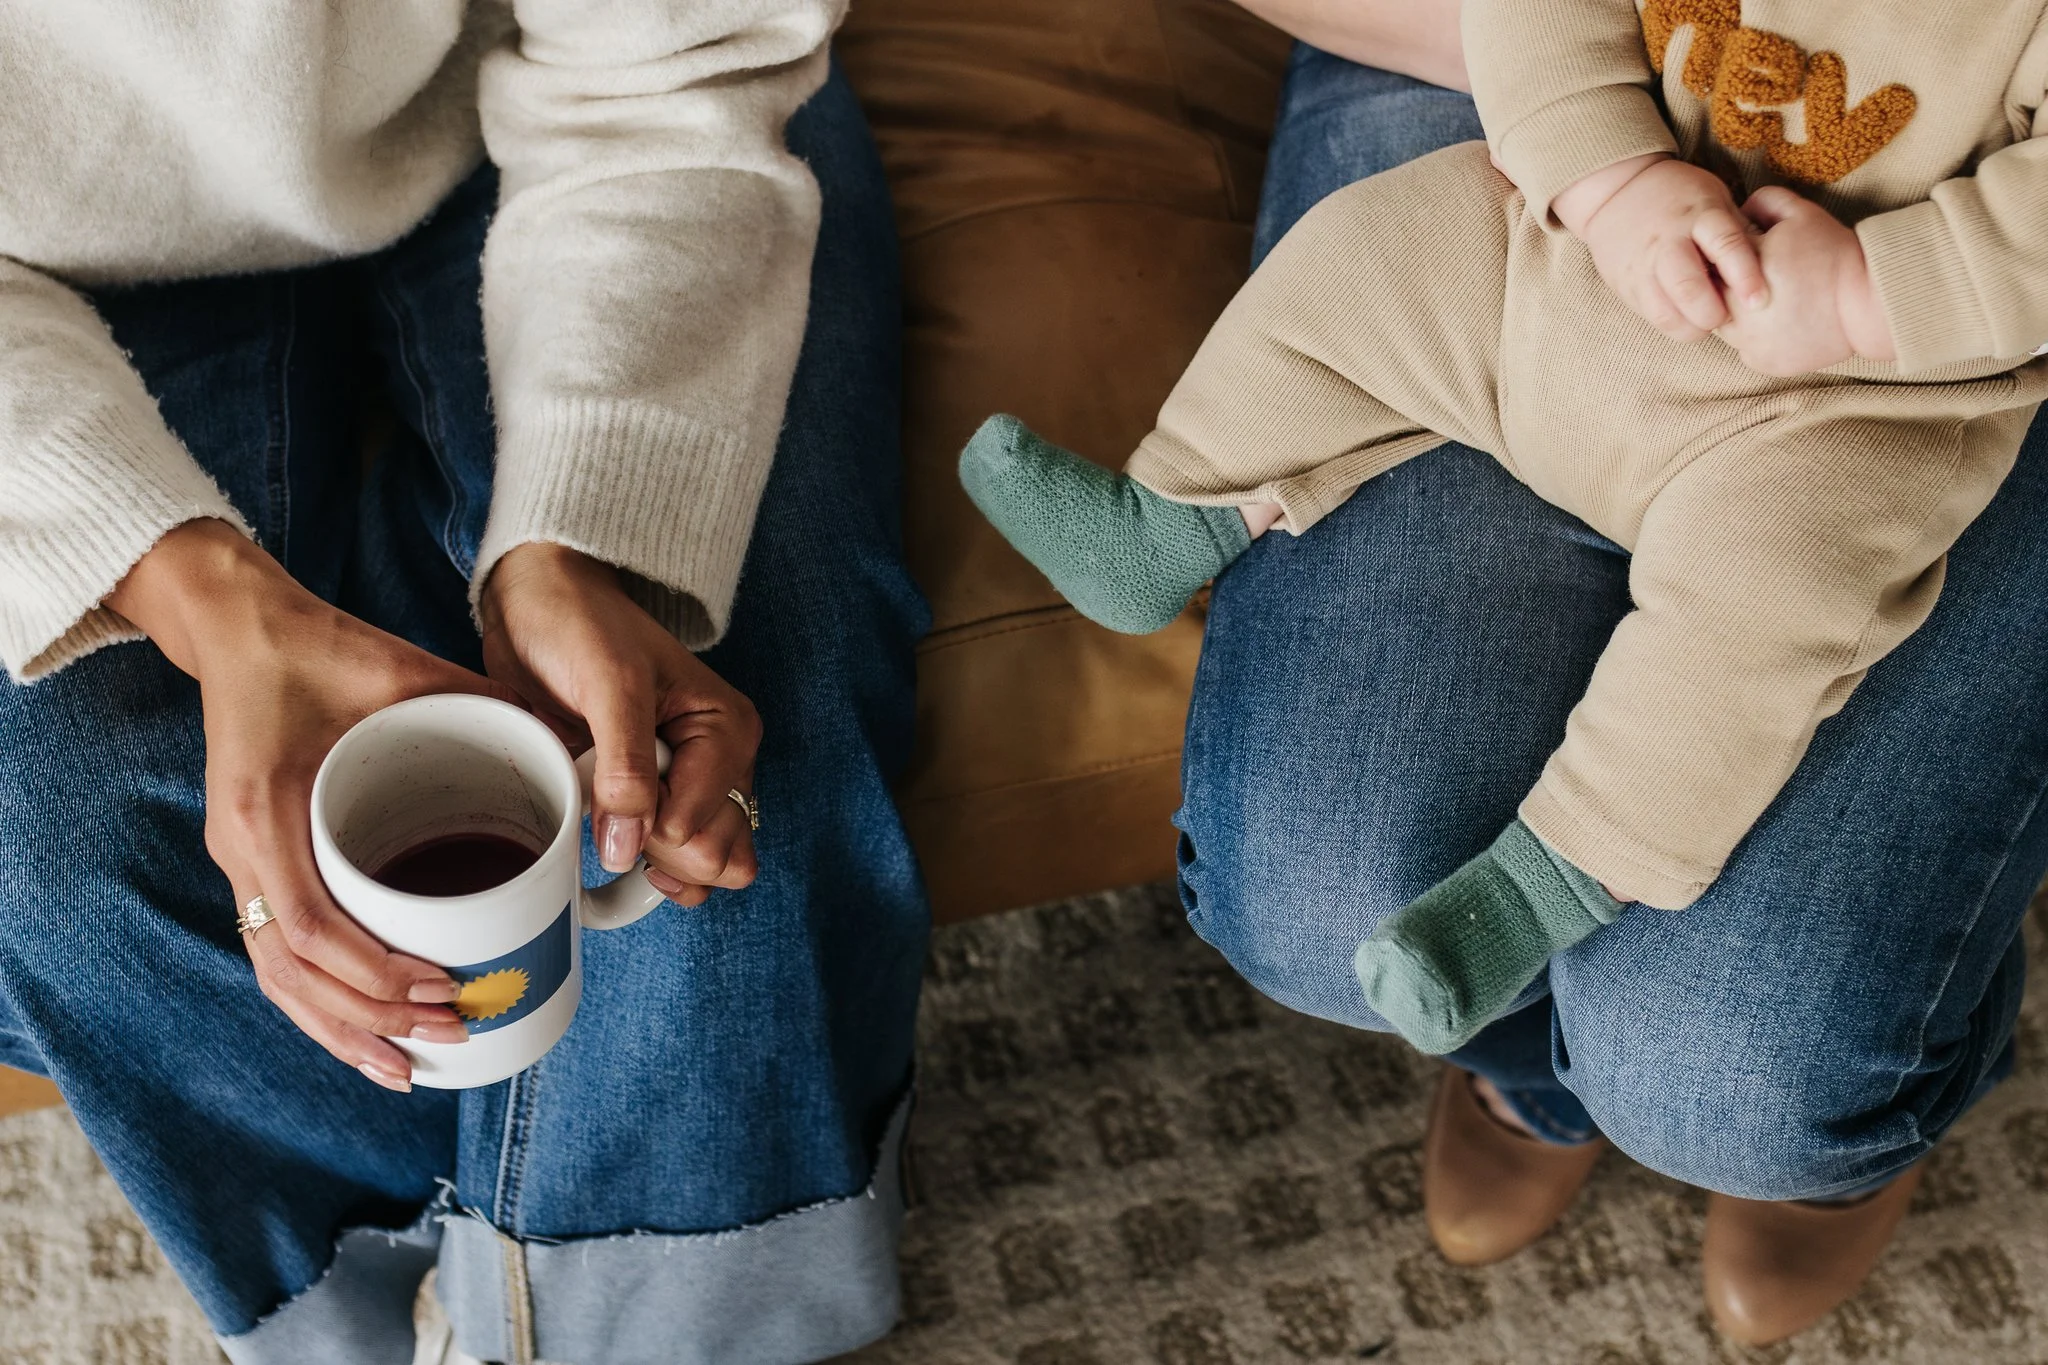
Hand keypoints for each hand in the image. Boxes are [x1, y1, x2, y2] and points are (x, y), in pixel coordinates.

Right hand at [109, 520, 522, 1090]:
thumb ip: (486, 705)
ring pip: (279, 979)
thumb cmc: (327, 647)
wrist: (245, 626)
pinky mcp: (251, 866)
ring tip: (410, 1067)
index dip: (374, 972)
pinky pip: (275, 957)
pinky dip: (318, 1005)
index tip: (442, 988)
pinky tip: (364, 1036)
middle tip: (453, 1030)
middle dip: (373, 1014)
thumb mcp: (407, 669)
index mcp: (267, 806)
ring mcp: (238, 860)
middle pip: (294, 969)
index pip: (310, 924)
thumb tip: (575, 750)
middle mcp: (241, 846)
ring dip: (343, 1028)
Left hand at [478, 544, 759, 906]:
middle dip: (657, 849)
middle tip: (609, 808)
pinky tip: (607, 844)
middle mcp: (717, 766)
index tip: (607, 792)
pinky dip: (637, 867)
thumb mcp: (608, 683)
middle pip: (717, 857)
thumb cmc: (581, 624)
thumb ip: (624, 766)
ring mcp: (683, 788)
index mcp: (726, 733)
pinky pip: (665, 866)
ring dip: (650, 866)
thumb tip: (630, 849)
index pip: (706, 828)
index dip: (649, 828)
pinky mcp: (649, 801)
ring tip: (607, 827)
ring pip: (701, 871)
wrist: (537, 604)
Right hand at [1557, 154, 1770, 342]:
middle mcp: (1668, 241)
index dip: (1744, 276)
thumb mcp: (1714, 199)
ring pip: (1666, 311)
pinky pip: (1651, 317)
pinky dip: (1674, 325)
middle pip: (1688, 287)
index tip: (1759, 301)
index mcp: (1698, 215)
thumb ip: (1737, 231)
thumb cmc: (1680, 198)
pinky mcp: (1627, 285)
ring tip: (1707, 322)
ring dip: (1692, 326)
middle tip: (1726, 316)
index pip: (1724, 246)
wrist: (1617, 194)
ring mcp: (1643, 266)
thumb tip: (1770, 263)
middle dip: (1712, 313)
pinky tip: (1687, 318)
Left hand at [1713, 186, 1896, 377]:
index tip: (1750, 256)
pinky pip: (1750, 350)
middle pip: (1714, 299)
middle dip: (1731, 289)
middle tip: (1765, 280)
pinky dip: (1762, 339)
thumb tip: (1740, 210)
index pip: (1711, 264)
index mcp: (1738, 272)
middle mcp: (1734, 312)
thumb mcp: (1801, 214)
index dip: (1729, 259)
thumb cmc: (1834, 254)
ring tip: (1776, 301)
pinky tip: (1785, 323)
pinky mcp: (1763, 363)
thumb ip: (1764, 202)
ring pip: (1729, 328)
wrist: (1868, 301)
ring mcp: (1748, 342)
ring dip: (1742, 317)